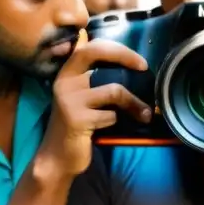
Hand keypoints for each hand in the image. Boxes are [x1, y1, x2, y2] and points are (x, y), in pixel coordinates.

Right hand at [38, 37, 150, 177]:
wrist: (57, 158)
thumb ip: (97, 80)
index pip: (90, 46)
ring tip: (145, 113)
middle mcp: (64, 81)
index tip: (138, 60)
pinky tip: (113, 127)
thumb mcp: (83, 98)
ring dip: (135, 102)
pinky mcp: (76, 119)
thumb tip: (132, 66)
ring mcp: (68, 99)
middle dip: (124, 55)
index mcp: (67, 73)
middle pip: (95, 53)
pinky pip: (111, 115)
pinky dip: (117, 120)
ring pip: (114, 90)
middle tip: (144, 67)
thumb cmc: (78, 125)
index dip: (116, 47)